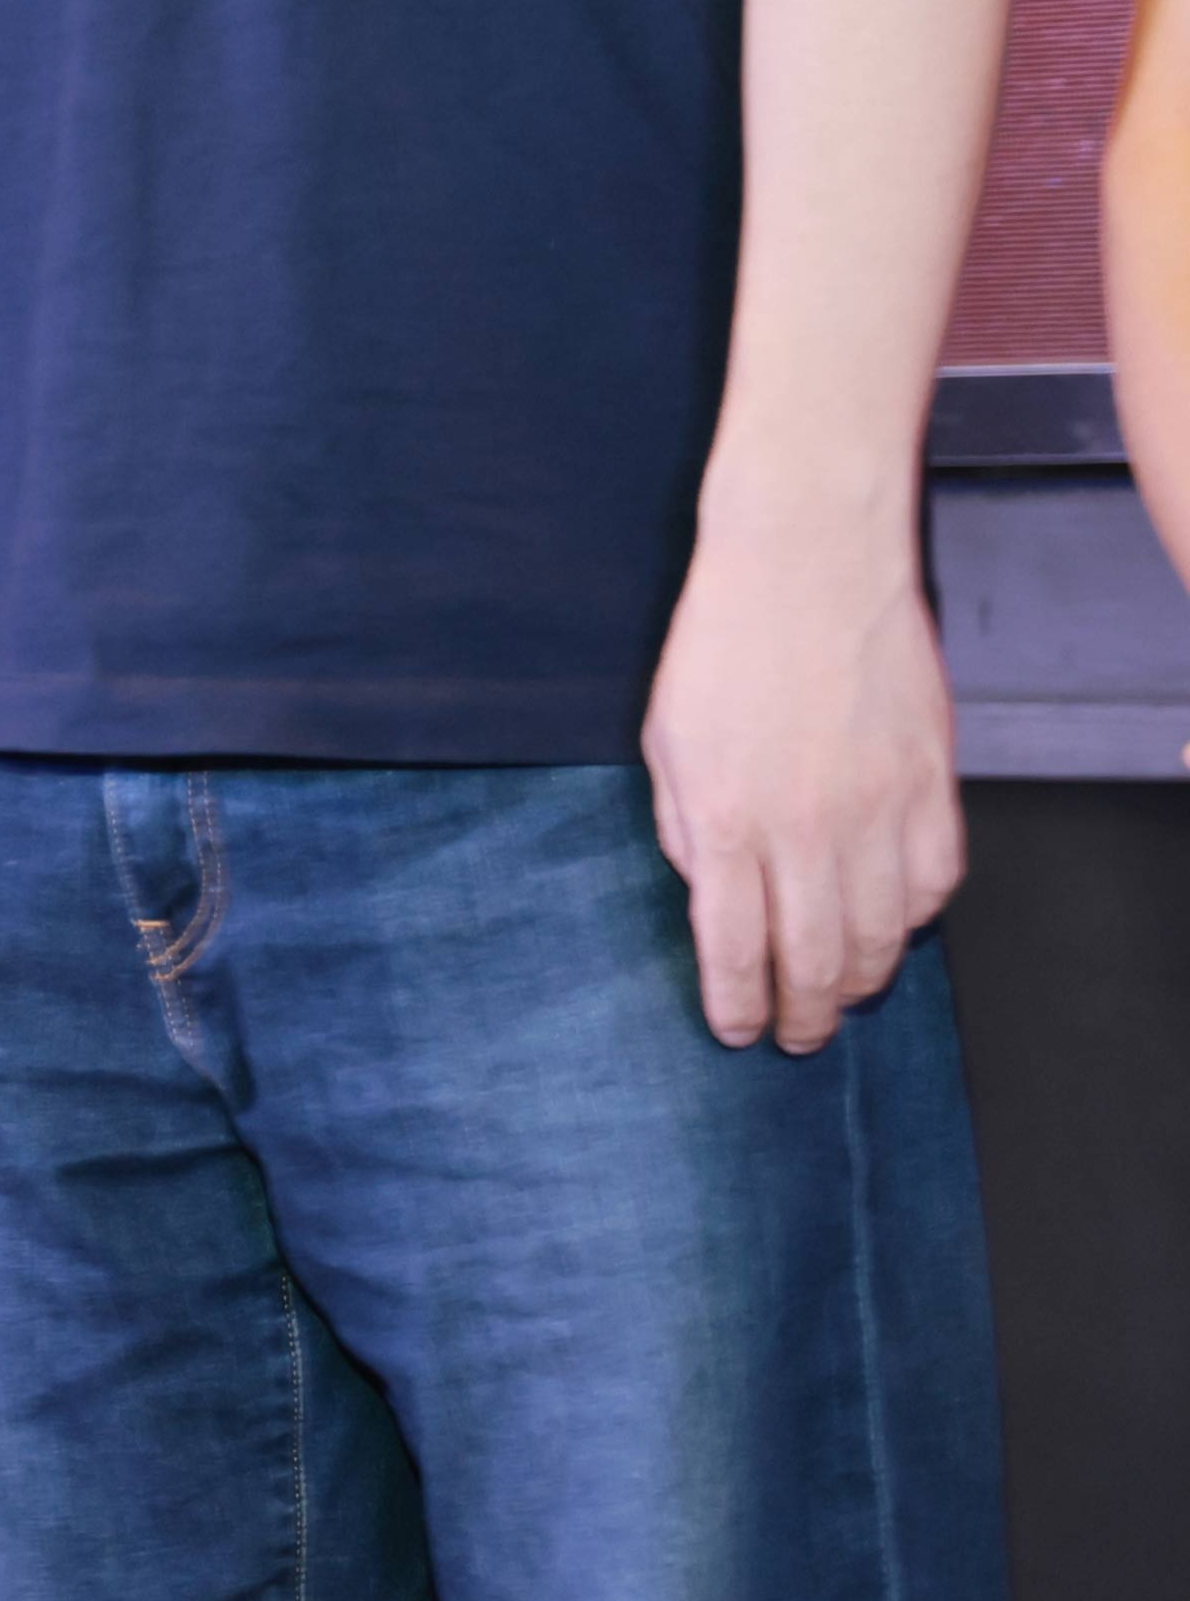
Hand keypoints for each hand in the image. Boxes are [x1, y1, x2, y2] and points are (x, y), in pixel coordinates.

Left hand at [646, 518, 965, 1053]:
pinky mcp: (932, 785)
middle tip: (798, 1036)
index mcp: (730, 821)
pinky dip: (914, 918)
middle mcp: (810, 830)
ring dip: (864, 979)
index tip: (737, 1031)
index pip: (735, 950)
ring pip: (885, 935)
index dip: (737, 1005)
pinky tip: (892, 924)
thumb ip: (687, 826)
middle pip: (817, 960)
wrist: (807, 564)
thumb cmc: (724, 643)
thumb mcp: (666, 739)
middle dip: (806, 1014)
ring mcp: (881, 811)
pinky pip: (935, 882)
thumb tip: (713, 893)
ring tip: (843, 993)